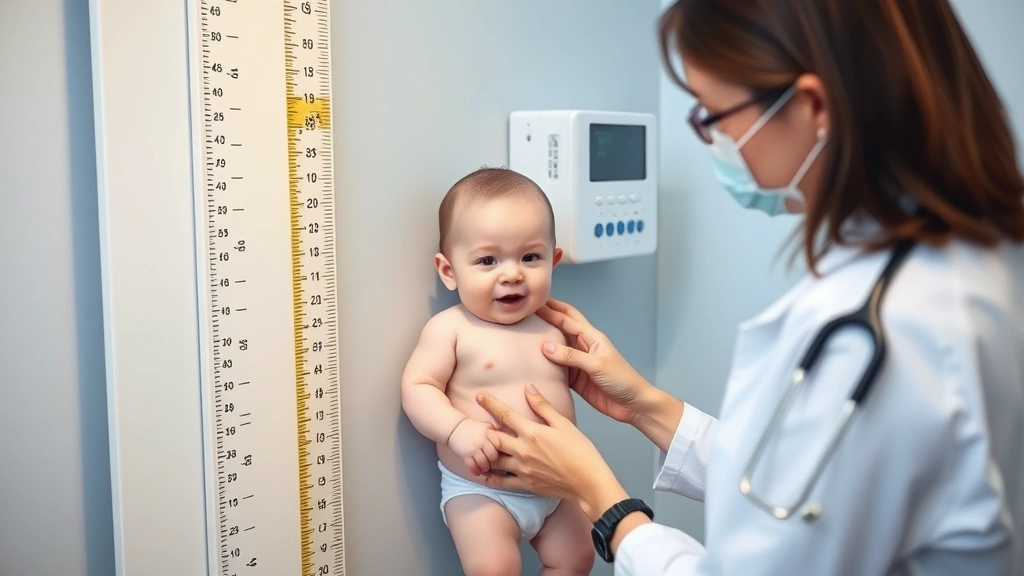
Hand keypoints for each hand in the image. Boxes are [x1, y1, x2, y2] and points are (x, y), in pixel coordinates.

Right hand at [446, 418, 499, 475]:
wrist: (455, 427)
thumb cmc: (474, 428)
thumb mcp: (488, 427)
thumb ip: (498, 434)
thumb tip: (511, 444)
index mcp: (490, 433)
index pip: (501, 446)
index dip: (504, 454)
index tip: (504, 458)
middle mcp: (483, 440)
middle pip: (493, 457)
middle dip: (494, 463)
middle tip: (494, 466)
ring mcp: (473, 448)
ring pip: (484, 463)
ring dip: (485, 469)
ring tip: (485, 469)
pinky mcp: (465, 454)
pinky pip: (472, 466)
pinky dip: (475, 471)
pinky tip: (477, 472)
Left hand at [476, 384, 628, 520]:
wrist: (589, 482)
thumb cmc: (581, 452)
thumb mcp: (564, 424)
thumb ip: (543, 406)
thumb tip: (529, 388)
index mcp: (533, 433)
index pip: (505, 415)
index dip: (490, 404)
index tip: (479, 396)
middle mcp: (523, 450)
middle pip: (494, 438)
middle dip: (482, 429)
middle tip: (473, 423)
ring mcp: (522, 469)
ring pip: (494, 460)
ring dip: (484, 452)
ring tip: (475, 447)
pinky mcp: (525, 484)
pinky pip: (501, 482)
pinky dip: (489, 477)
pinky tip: (481, 473)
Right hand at [537, 298, 655, 424]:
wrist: (633, 404)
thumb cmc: (622, 380)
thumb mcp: (596, 364)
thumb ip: (571, 356)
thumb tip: (546, 346)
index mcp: (591, 337)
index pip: (567, 319)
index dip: (551, 309)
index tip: (533, 303)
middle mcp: (583, 346)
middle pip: (563, 325)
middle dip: (548, 315)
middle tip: (529, 309)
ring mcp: (579, 362)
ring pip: (557, 346)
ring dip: (544, 339)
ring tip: (526, 332)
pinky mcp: (576, 379)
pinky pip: (557, 368)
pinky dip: (546, 364)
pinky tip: (533, 362)